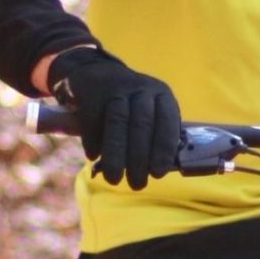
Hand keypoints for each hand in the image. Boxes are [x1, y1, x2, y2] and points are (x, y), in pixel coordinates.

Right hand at [46, 46, 182, 190]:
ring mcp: (115, 87)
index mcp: (162, 94)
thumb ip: (155, 136)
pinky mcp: (92, 90)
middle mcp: (141, 88)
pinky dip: (94, 141)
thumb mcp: (150, 112)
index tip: (158, 173)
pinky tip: (94, 157)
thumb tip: (157, 171)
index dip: (163, 148)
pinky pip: (93, 118)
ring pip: (117, 121)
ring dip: (116, 154)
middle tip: (137, 185)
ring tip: (113, 179)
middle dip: (139, 158)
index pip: (167, 121)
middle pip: (142, 124)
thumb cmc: (130, 105)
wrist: (97, 73)